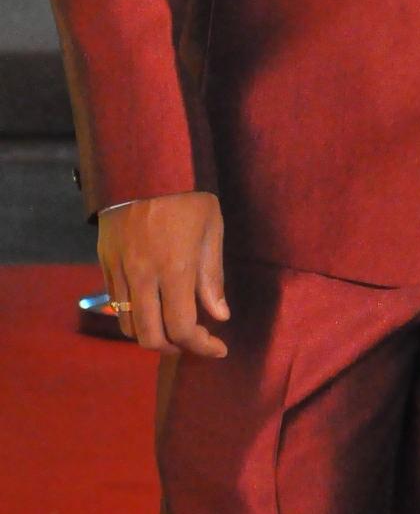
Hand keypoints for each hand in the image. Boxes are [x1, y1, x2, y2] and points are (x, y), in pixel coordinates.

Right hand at [98, 191, 229, 357]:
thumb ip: (213, 276)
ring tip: (172, 327)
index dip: (201, 346)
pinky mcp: (105, 263)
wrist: (144, 166)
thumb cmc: (187, 196)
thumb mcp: (212, 229)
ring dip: (151, 334)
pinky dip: (133, 315)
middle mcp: (143, 276)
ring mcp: (120, 271)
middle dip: (175, 348)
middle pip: (150, 337)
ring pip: (128, 326)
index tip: (218, 348)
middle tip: (193, 341)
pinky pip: (115, 304)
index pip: (182, 328)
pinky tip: (151, 306)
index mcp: (175, 268)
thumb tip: (220, 315)